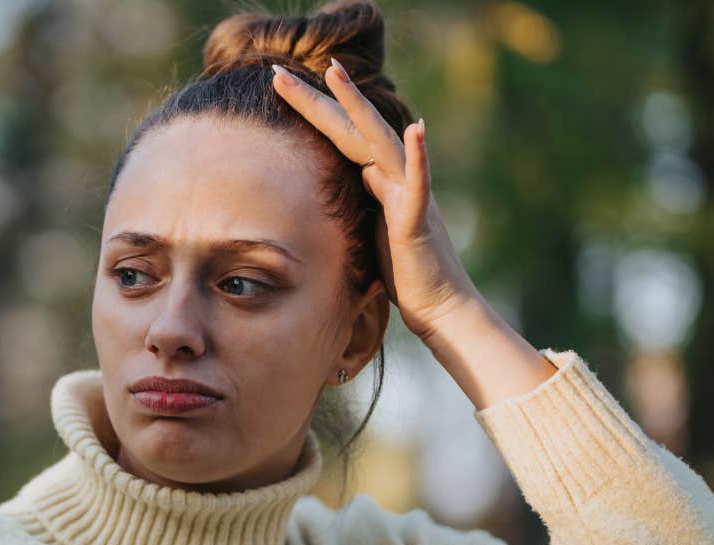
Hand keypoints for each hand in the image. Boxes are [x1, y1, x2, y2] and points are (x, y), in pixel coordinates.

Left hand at [270, 60, 478, 342]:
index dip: (308, 109)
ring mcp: (408, 194)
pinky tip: (418, 129)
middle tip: (277, 70)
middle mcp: (393, 177)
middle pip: (350, 128)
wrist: (437, 305)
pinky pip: (419, 185)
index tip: (276, 84)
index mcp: (376, 179)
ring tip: (335, 74)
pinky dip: (419, 157)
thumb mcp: (369, 227)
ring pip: (381, 142)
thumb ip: (362, 197)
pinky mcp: (418, 221)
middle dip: (316, 97)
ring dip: (358, 108)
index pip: (337, 135)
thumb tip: (353, 175)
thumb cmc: (403, 271)